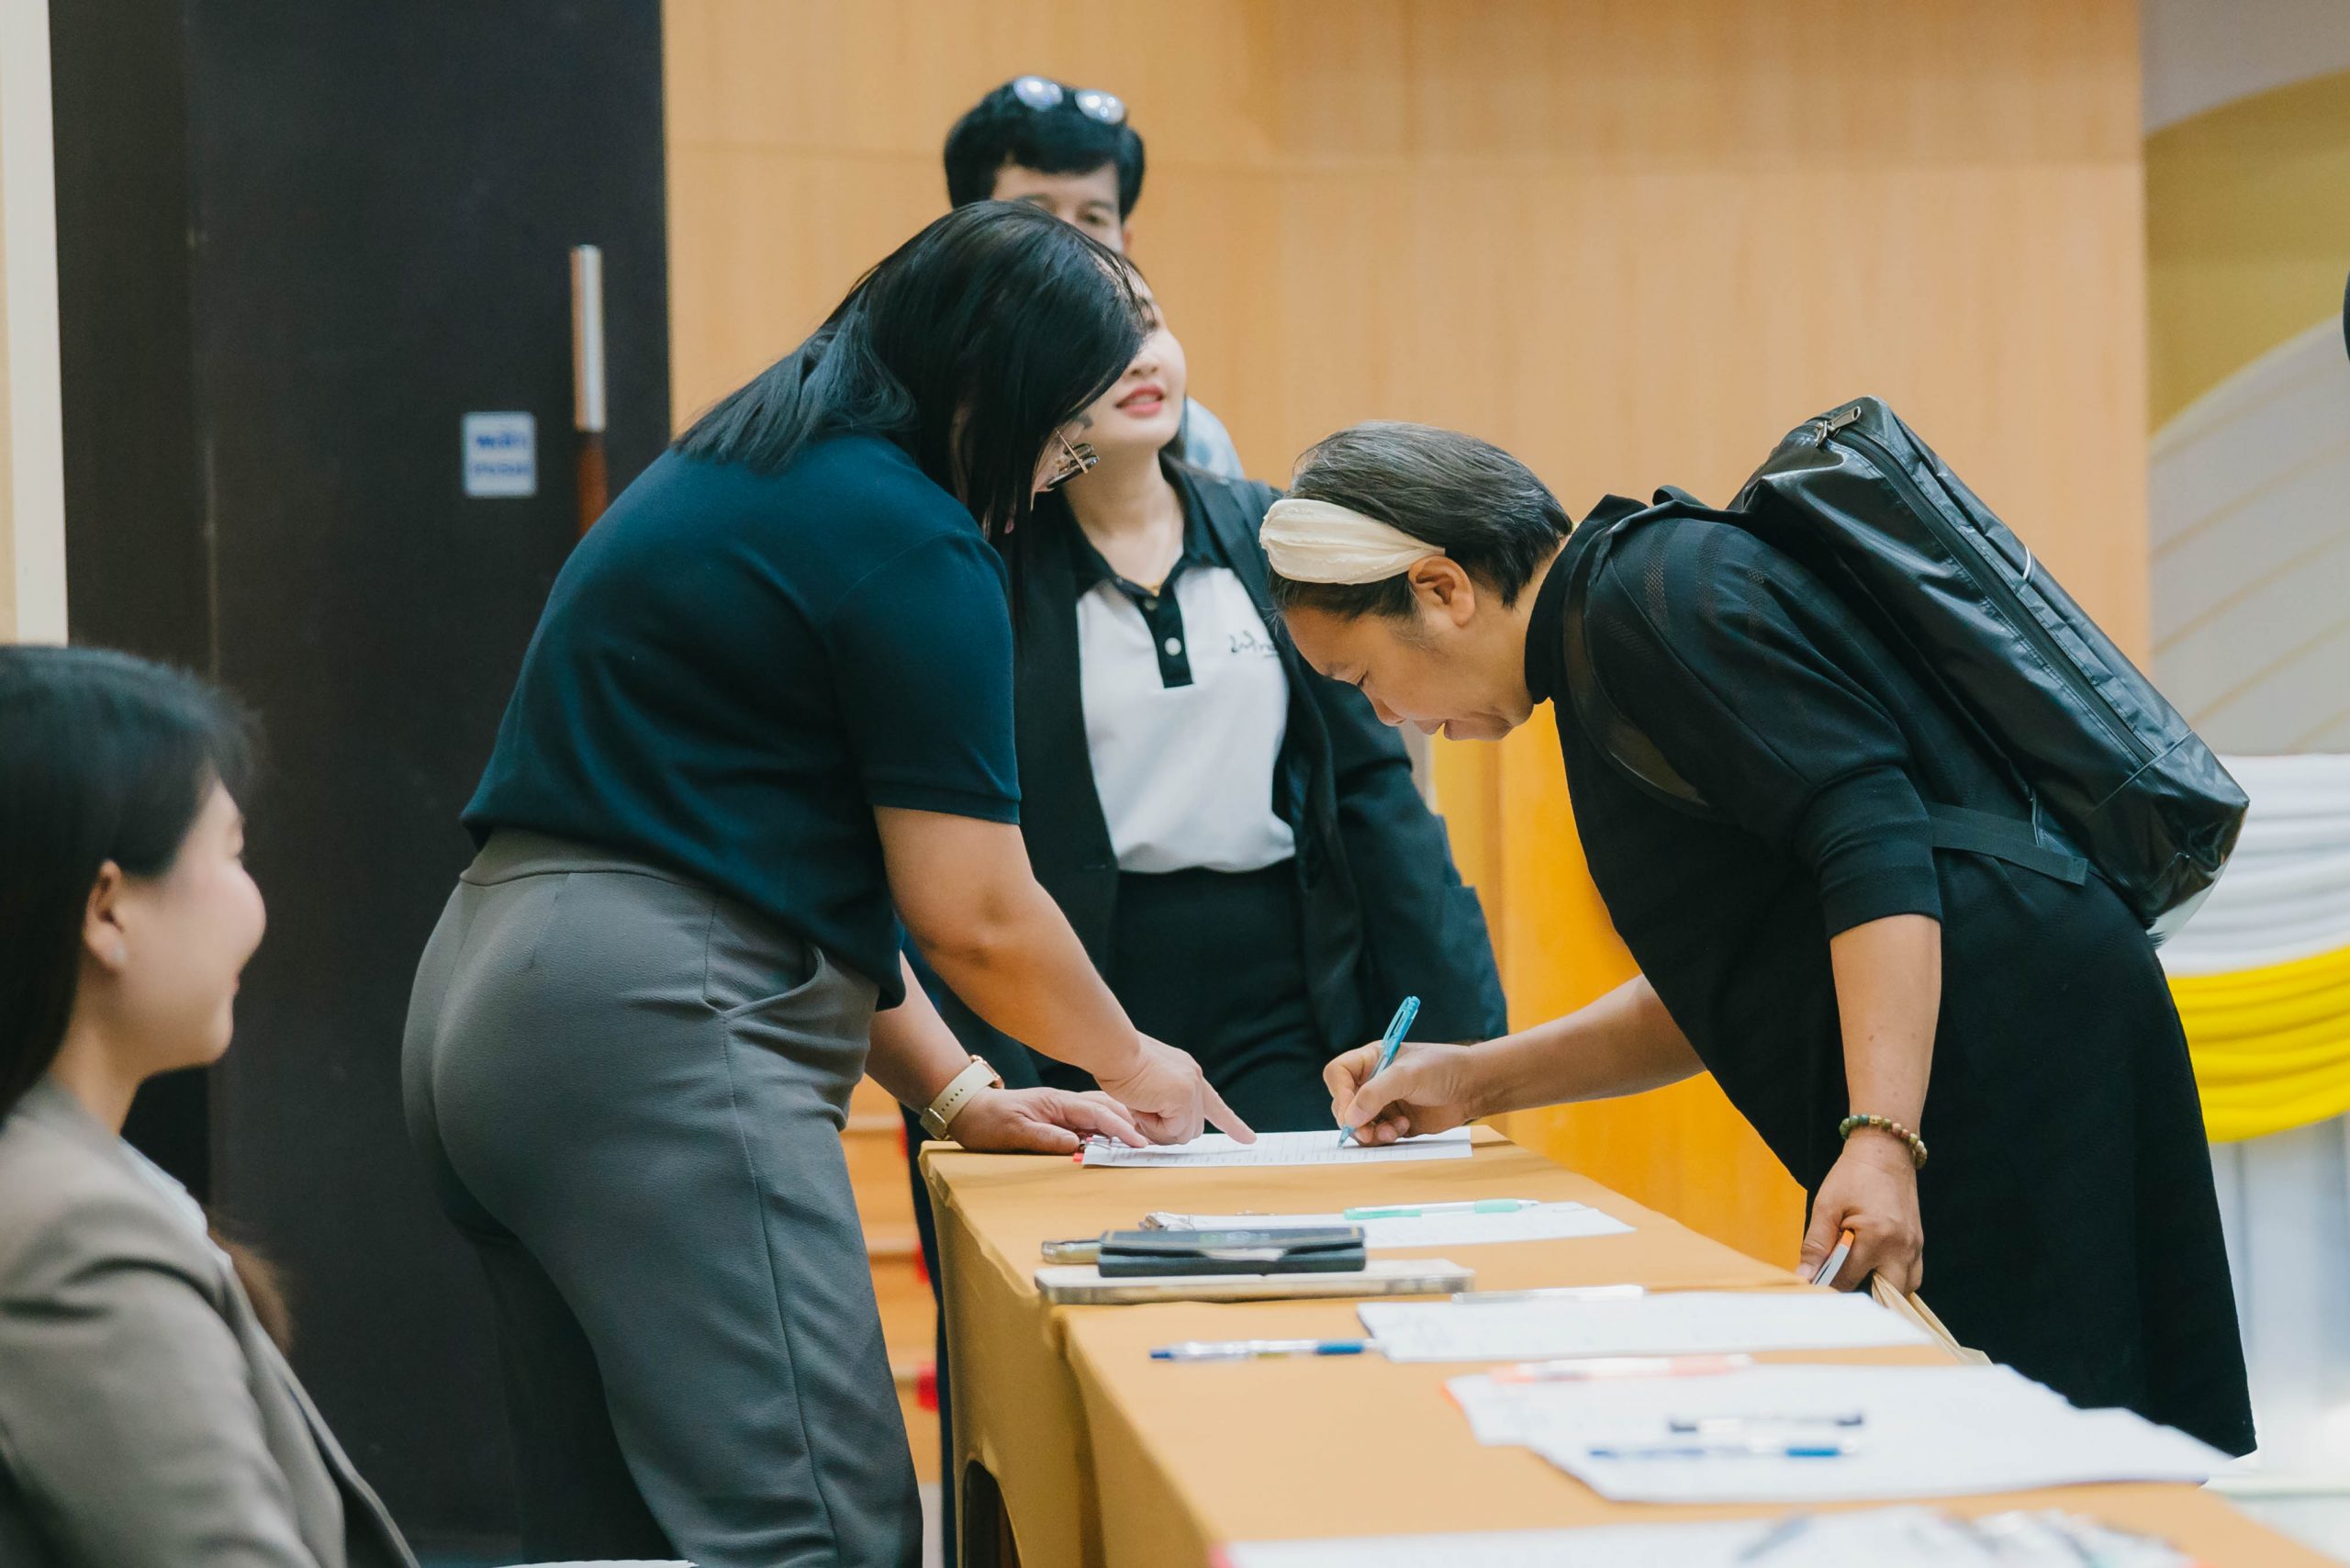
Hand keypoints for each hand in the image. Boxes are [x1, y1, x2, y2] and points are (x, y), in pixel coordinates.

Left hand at [945, 1087, 1147, 1154]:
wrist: (968, 1110)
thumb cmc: (987, 1120)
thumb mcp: (1014, 1132)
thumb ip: (1045, 1138)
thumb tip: (1077, 1145)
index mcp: (1057, 1102)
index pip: (1098, 1114)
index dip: (1121, 1129)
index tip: (1139, 1143)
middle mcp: (1063, 1103)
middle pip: (1106, 1108)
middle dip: (1130, 1122)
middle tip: (1148, 1142)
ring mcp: (1061, 1109)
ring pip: (1100, 1111)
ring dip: (1120, 1123)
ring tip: (1137, 1139)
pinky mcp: (1057, 1118)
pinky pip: (1089, 1120)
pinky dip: (1106, 1127)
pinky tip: (1112, 1138)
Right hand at [1094, 1034, 1253, 1144]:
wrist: (1115, 1050)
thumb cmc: (1120, 1063)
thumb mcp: (1149, 1081)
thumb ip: (1164, 1100)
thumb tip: (1168, 1128)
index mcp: (1188, 1073)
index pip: (1215, 1105)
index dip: (1232, 1124)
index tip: (1249, 1138)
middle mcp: (1195, 1080)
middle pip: (1192, 1129)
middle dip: (1168, 1131)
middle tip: (1143, 1114)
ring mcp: (1191, 1090)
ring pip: (1183, 1135)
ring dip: (1157, 1129)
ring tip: (1141, 1105)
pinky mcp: (1182, 1099)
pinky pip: (1171, 1132)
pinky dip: (1152, 1126)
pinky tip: (1142, 1106)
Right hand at [1326, 1039, 1480, 1144]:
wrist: (1473, 1087)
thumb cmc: (1443, 1069)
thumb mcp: (1407, 1075)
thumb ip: (1376, 1093)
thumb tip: (1350, 1119)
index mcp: (1371, 1060)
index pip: (1338, 1074)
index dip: (1340, 1094)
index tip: (1351, 1112)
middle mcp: (1373, 1081)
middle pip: (1344, 1104)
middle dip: (1354, 1120)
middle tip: (1367, 1132)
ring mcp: (1383, 1103)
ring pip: (1358, 1124)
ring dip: (1370, 1132)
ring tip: (1392, 1131)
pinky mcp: (1395, 1122)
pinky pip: (1377, 1135)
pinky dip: (1384, 1137)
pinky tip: (1403, 1129)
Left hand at [1798, 1132, 1922, 1293]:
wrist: (1885, 1152)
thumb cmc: (1851, 1176)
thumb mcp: (1826, 1206)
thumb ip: (1815, 1245)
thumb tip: (1805, 1278)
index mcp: (1876, 1237)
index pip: (1849, 1280)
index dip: (1829, 1284)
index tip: (1816, 1283)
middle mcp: (1901, 1247)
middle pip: (1886, 1295)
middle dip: (1862, 1295)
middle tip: (1841, 1282)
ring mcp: (1915, 1247)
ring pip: (1904, 1289)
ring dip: (1882, 1289)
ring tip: (1859, 1272)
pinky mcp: (1919, 1243)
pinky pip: (1912, 1274)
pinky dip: (1894, 1278)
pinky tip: (1875, 1266)